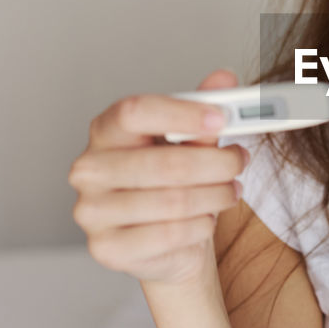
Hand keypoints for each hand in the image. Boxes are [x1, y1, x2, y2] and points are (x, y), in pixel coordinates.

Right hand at [69, 69, 249, 286]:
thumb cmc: (174, 183)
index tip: (221, 118)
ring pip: (174, 201)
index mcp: (105, 131)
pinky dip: (201, 226)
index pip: (134, 111)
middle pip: (163, 162)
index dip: (182, 114)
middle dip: (215, 163)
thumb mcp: (190, 141)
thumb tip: (223, 79)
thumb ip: (203, 110)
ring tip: (230, 191)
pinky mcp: (107, 248)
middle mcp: (90, 169)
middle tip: (238, 161)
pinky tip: (207, 219)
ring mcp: (92, 212)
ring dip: (216, 196)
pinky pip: (171, 234)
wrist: (167, 241)